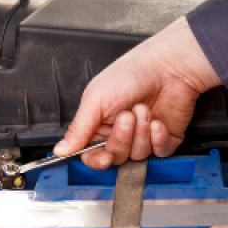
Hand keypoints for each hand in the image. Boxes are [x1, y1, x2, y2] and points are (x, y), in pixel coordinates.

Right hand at [54, 17, 220, 167]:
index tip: (104, 157)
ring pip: (138, 156)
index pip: (92, 154)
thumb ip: (79, 128)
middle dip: (122, 138)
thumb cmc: (131, 74)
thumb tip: (60, 149)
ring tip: (143, 109)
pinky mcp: (164, 138)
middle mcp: (120, 133)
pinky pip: (159, 152)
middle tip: (126, 116)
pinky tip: (157, 122)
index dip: (97, 160)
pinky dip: (158, 138)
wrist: (167, 67)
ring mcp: (143, 137)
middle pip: (116, 157)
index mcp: (99, 124)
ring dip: (141, 133)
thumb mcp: (96, 99)